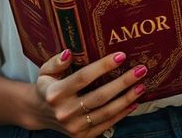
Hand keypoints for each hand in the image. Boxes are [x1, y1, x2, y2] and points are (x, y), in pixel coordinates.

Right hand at [30, 49, 146, 136]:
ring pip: (106, 112)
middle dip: (123, 82)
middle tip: (140, 70)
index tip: (121, 56)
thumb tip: (69, 52)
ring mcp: (74, 126)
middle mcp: (64, 111)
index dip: (103, 66)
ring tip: (141, 85)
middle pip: (99, 96)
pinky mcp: (82, 136)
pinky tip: (134, 102)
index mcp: (55, 92)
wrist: (39, 113)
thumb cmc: (47, 86)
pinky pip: (106, 124)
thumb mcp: (45, 70)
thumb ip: (56, 61)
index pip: (83, 77)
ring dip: (126, 99)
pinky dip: (122, 114)